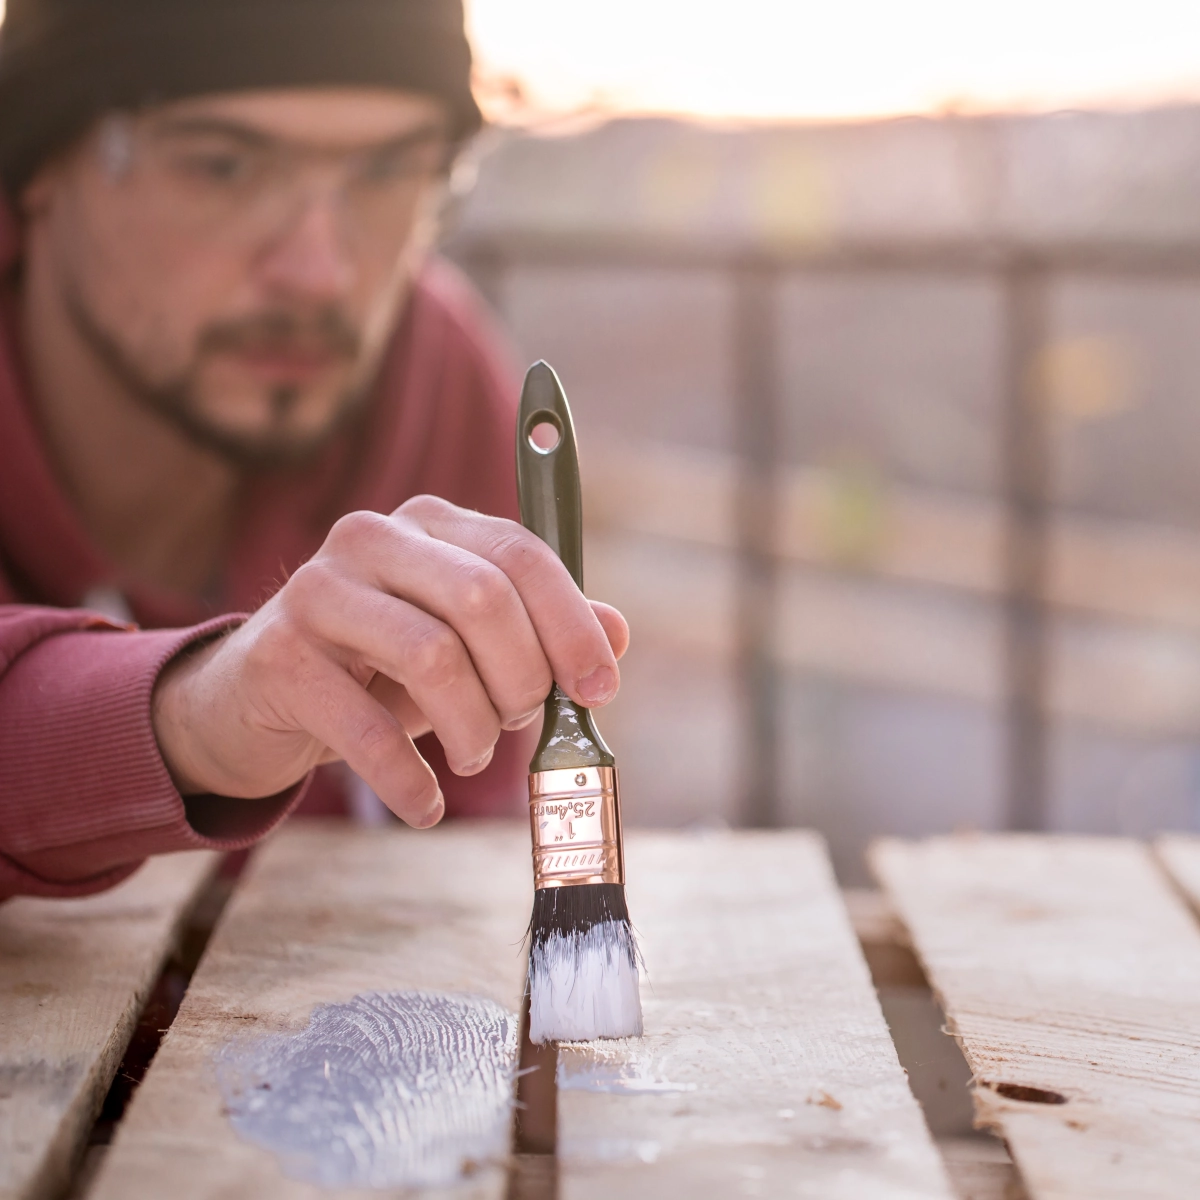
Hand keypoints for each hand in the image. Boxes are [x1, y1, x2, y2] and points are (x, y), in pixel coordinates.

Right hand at [151, 496, 628, 826]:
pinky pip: (367, 730)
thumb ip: (540, 633)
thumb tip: (616, 636)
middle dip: (521, 678)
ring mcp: (317, 591)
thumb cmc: (380, 669)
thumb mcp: (468, 644)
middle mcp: (371, 538)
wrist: (257, 701)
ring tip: (473, 755)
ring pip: (432, 657)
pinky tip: (425, 805)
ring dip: (473, 728)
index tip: (598, 690)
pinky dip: (410, 781)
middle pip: (481, 599)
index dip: (571, 625)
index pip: (519, 554)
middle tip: (517, 722)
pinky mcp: (279, 657)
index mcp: (429, 523)